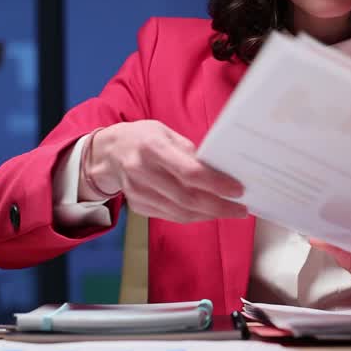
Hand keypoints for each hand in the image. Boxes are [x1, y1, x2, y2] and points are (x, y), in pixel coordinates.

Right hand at [82, 120, 246, 222]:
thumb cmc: (143, 138)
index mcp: (151, 147)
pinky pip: (172, 216)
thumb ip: (190, 151)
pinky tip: (209, 212)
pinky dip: (194, 216)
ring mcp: (137, 192)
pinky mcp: (138, 206)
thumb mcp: (166, 133)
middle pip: (187, 197)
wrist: (108, 154)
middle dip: (219, 206)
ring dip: (209, 215)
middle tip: (241, 209)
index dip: (216, 183)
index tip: (238, 189)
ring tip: (230, 212)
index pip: (189, 171)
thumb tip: (220, 169)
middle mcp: (141, 171)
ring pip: (180, 212)